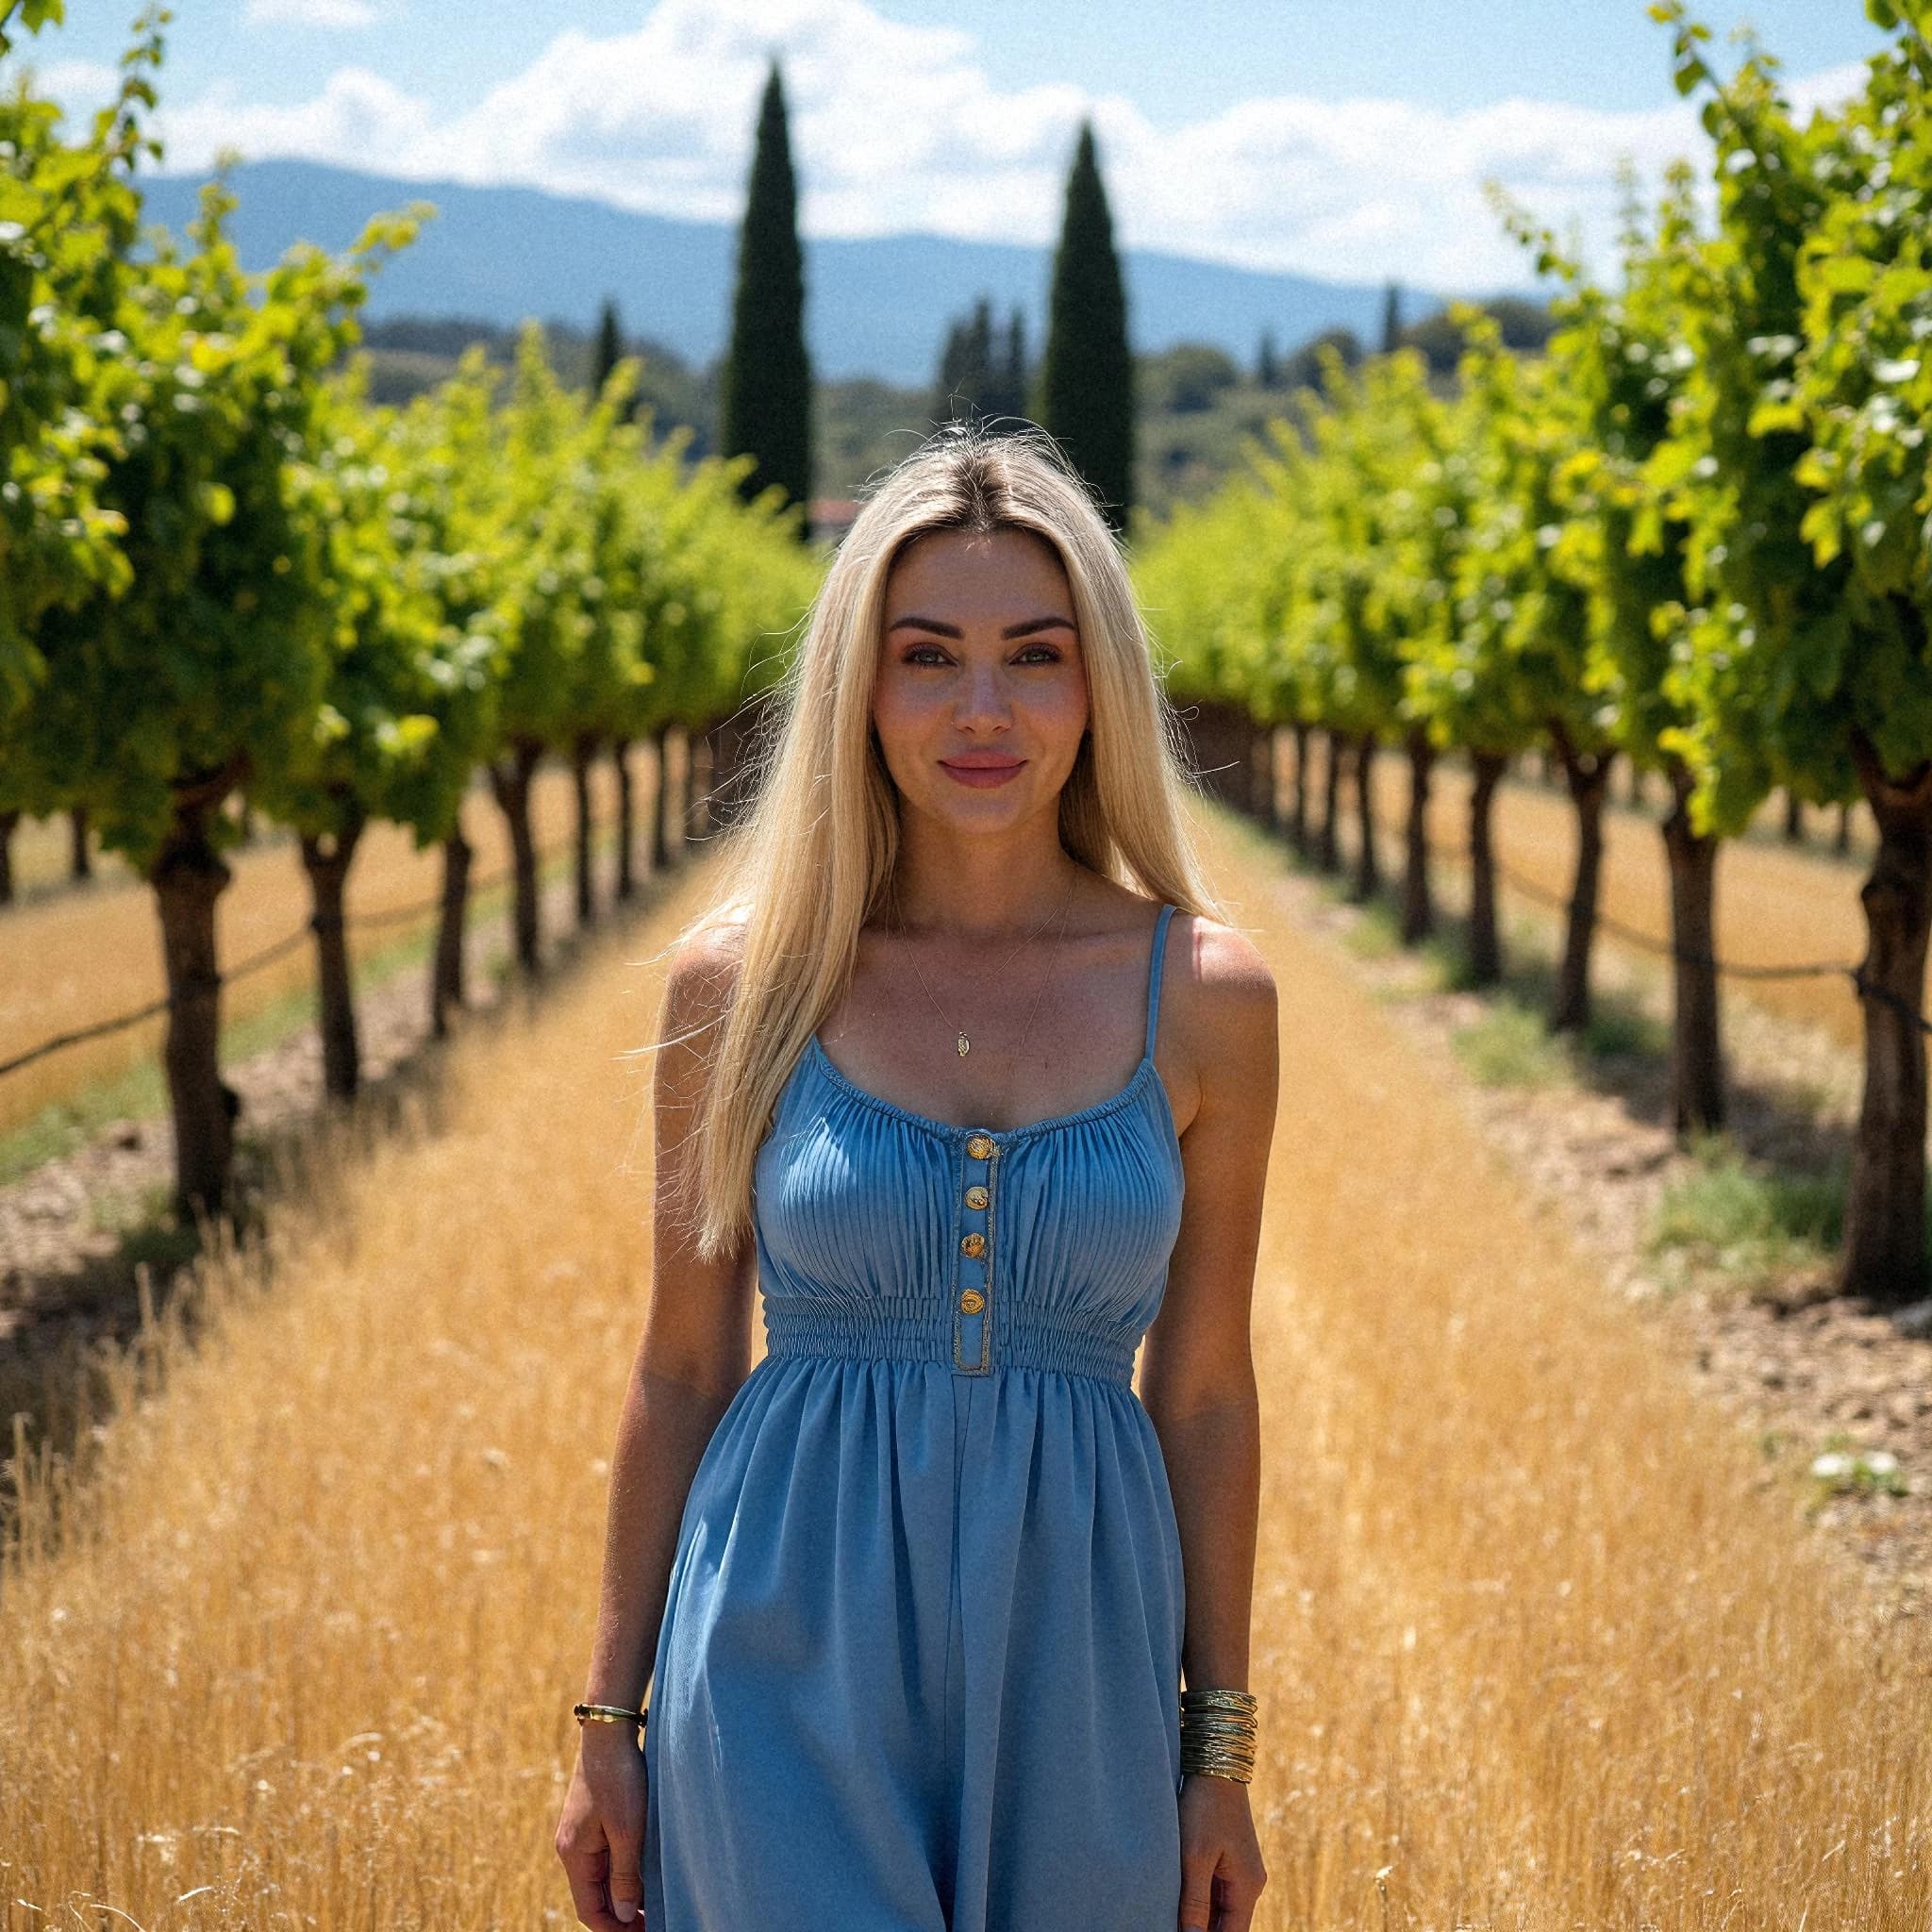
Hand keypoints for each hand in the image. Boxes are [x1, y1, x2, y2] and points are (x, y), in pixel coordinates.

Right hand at [555, 1728, 647, 1927]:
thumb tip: (623, 1915)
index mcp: (573, 1854)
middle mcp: (572, 1847)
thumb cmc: (619, 1778)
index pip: (590, 1910)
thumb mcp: (627, 1830)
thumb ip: (624, 1874)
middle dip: (621, 1913)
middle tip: (654, 1920)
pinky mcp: (593, 1818)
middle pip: (595, 1895)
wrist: (609, 1731)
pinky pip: (605, 1856)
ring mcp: (581, 1832)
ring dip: (623, 1891)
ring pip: (601, 1876)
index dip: (615, 1929)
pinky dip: (622, 1869)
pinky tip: (644, 1870)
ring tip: (653, 1901)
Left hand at [1176, 1772, 1266, 1931]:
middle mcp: (1250, 1882)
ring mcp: (1241, 1870)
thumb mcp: (1195, 1856)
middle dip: (1202, 1930)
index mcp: (1247, 1887)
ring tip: (1172, 1915)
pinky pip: (1216, 1892)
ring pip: (1220, 1910)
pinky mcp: (1230, 1858)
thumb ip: (1195, 1901)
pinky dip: (1199, 1901)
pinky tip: (1177, 1900)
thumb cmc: (1204, 1807)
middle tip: (1169, 1923)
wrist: (1215, 1762)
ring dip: (1199, 1917)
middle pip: (1227, 1925)